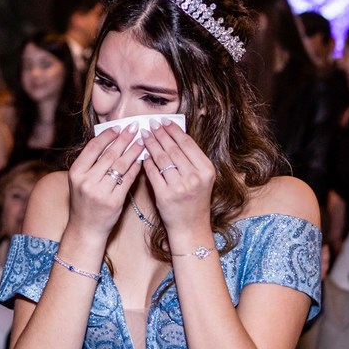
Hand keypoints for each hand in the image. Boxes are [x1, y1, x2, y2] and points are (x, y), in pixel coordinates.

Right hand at [66, 123, 145, 237]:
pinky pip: (128, 180)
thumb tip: (109, 140)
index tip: (118, 127)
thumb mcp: (80, 181)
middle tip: (134, 128)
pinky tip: (141, 160)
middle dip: (124, 139)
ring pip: (121, 166)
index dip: (108, 135)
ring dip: (133, 151)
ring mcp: (100, 192)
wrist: (86, 228)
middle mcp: (87, 181)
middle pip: (110, 154)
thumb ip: (91, 163)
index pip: (94, 147)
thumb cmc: (84, 202)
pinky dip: (136, 168)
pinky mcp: (114, 201)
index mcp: (76, 173)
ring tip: (142, 142)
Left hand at [141, 121, 214, 235]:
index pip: (187, 144)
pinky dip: (146, 162)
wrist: (191, 226)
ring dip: (151, 144)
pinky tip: (142, 154)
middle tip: (151, 124)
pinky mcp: (165, 195)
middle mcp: (194, 177)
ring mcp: (179, 187)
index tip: (164, 121)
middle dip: (160, 134)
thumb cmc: (195, 200)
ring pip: (162, 159)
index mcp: (206, 170)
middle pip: (173, 149)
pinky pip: (153, 173)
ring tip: (144, 135)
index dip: (174, 131)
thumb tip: (173, 135)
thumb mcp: (201, 178)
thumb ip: (191, 159)